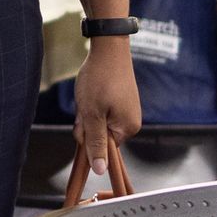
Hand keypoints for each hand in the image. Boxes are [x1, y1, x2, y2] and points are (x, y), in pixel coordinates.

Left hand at [72, 38, 142, 175]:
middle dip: (87, 122)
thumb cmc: (100, 79)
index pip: (103, 148)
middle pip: (99, 134)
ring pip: (97, 120)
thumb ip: (95, 143)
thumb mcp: (92, 114)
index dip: (89, 136)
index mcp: (128, 128)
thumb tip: (100, 170)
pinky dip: (91, 102)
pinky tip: (92, 88)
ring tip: (89, 93)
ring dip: (87, 111)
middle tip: (86, 102)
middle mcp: (130, 121)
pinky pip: (101, 109)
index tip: (85, 119)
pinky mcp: (120, 98)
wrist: (109, 46)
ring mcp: (126, 109)